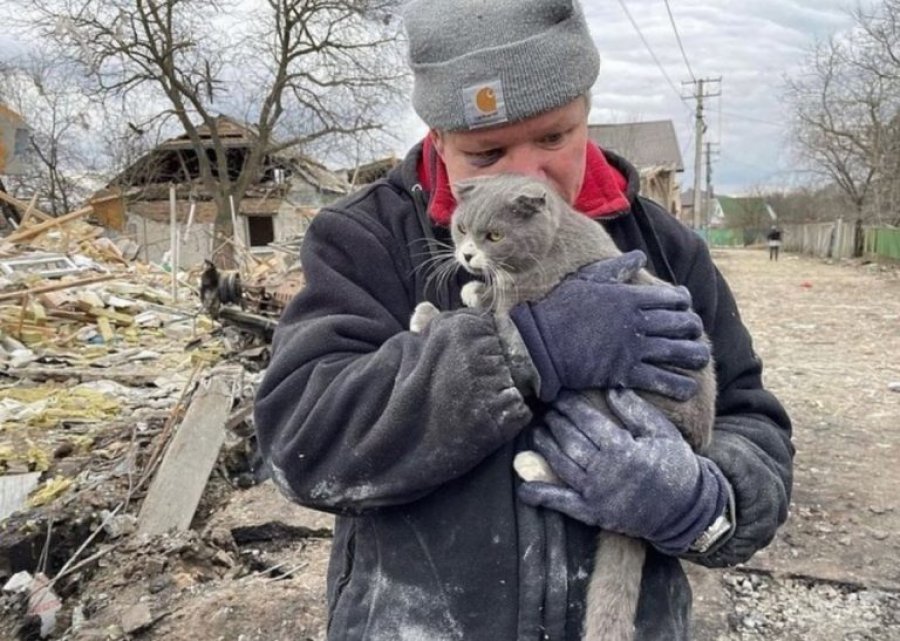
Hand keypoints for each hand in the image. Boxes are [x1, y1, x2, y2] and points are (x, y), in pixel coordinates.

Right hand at [509, 251, 709, 401]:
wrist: (539, 343)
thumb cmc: (560, 308)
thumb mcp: (587, 279)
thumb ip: (616, 268)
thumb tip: (640, 255)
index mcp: (630, 297)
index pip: (673, 298)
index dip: (684, 302)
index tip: (684, 306)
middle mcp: (637, 322)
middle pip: (682, 324)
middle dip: (693, 328)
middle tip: (694, 333)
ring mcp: (633, 348)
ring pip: (679, 352)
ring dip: (695, 356)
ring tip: (700, 359)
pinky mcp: (625, 372)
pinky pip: (662, 380)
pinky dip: (679, 385)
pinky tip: (687, 387)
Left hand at [517, 390, 728, 553]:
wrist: (686, 509)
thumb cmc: (676, 465)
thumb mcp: (662, 432)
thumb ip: (635, 411)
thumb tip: (611, 387)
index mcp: (623, 448)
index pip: (586, 420)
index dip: (569, 405)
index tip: (559, 392)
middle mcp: (605, 471)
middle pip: (570, 440)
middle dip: (555, 421)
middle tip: (545, 408)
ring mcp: (596, 494)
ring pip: (561, 464)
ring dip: (545, 446)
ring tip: (536, 431)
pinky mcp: (593, 513)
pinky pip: (562, 504)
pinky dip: (542, 495)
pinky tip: (524, 489)